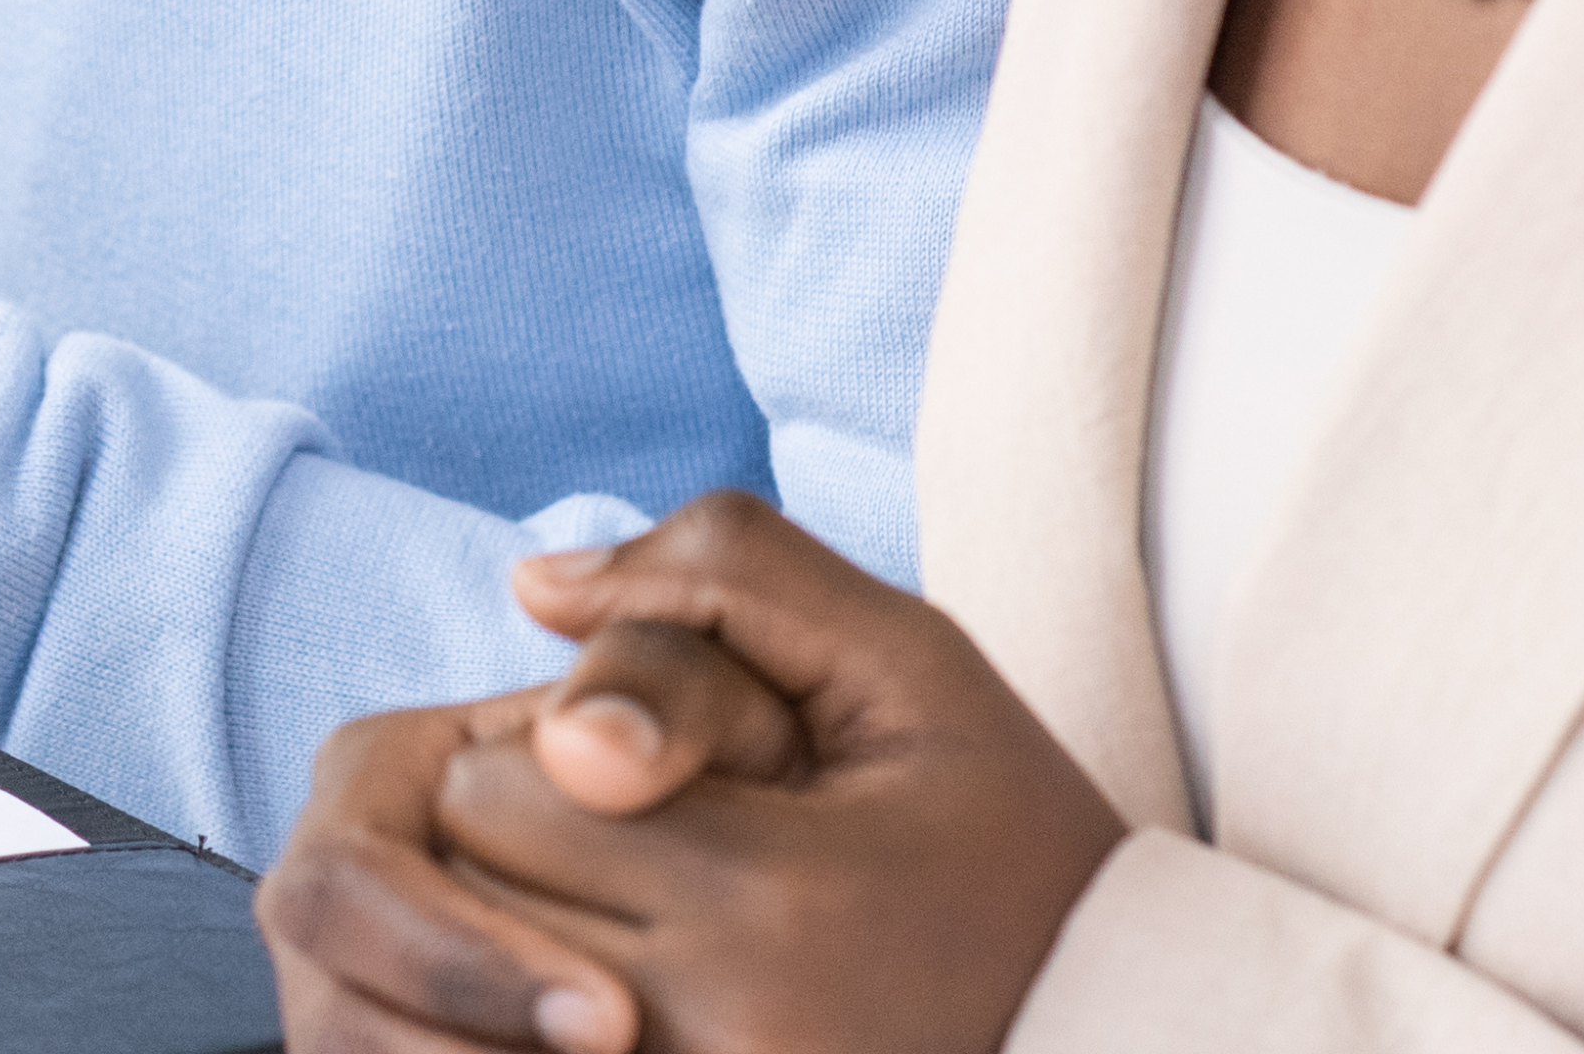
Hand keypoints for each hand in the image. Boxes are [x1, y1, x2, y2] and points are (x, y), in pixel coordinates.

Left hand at [263, 494, 1124, 1053]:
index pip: (501, 789)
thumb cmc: (1008, 839)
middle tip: (654, 839)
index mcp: (763, 899)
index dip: (558, 747)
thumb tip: (533, 580)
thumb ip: (729, 577)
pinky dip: (561, 1007)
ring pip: (490, 987)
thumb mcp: (914, 665)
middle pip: (473, 894)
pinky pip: (535, 1044)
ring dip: (537, 934)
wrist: (1109, 1030)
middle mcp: (708, 1030)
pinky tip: (660, 979)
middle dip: (532, 841)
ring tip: (657, 918)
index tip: (660, 764)